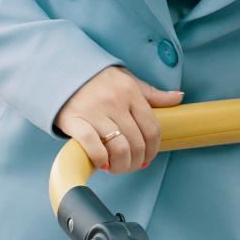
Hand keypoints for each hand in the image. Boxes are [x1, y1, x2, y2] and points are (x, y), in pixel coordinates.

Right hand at [55, 66, 183, 173]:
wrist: (60, 71)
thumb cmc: (98, 79)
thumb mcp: (128, 80)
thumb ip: (151, 94)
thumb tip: (178, 97)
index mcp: (130, 92)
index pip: (152, 128)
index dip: (154, 149)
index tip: (148, 157)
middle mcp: (115, 102)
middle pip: (137, 142)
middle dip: (138, 161)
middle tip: (133, 166)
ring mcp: (95, 112)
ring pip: (119, 147)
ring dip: (122, 165)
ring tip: (118, 168)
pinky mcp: (75, 121)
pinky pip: (93, 146)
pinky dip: (101, 159)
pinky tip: (102, 163)